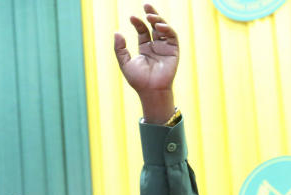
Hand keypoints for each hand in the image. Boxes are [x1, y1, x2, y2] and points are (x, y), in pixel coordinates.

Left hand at [113, 4, 178, 122]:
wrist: (150, 90)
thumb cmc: (138, 80)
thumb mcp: (125, 62)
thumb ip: (120, 48)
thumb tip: (116, 32)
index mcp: (145, 48)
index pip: (142, 31)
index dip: (138, 23)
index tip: (131, 17)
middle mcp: (156, 46)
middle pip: (154, 26)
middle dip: (151, 15)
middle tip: (146, 5)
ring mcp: (165, 47)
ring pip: (163, 29)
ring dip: (158, 20)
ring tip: (150, 16)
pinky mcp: (173, 50)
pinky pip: (171, 36)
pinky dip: (166, 29)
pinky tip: (158, 26)